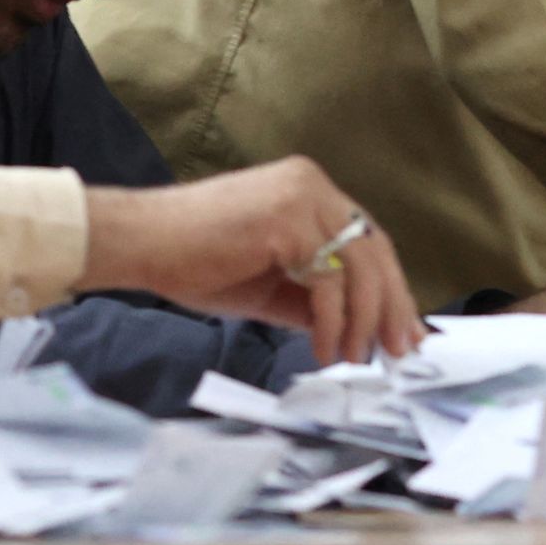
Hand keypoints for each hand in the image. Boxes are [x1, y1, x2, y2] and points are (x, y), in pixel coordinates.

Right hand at [81, 156, 423, 367]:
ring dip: (363, 321)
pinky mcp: (286, 220)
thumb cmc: (193, 259)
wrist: (142, 242)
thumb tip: (354, 329)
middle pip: (374, 249)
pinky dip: (333, 321)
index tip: (403, 329)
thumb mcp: (269, 284)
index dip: (390, 287)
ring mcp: (301, 197)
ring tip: (355, 359)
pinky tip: (324, 349)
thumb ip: (311, 297)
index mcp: (309, 190)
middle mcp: (312, 185)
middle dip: (392, 306)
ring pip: (359, 266)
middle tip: (401, 351)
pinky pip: (328, 280)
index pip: (367, 239)